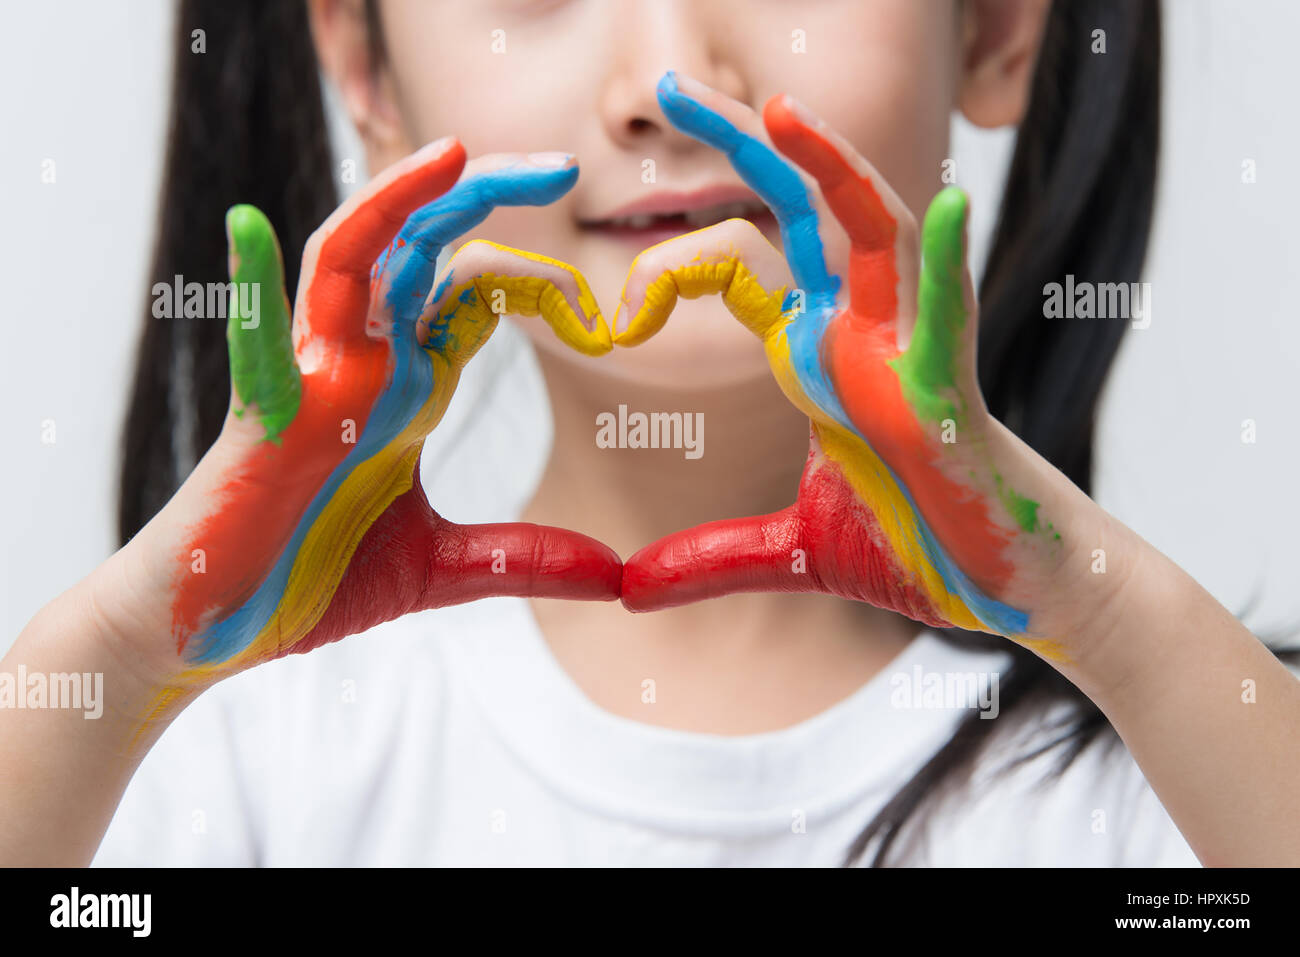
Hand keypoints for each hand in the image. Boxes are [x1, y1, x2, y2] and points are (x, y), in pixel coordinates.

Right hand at [114, 140, 620, 705]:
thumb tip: (616, 578)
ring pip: (346, 260)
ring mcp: (310, 382)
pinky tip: (248, 226)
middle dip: (486, 196)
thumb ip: (525, 559)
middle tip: (563, 167)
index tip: (604, 330)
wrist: (222, 625)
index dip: (542, 290)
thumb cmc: (315, 579)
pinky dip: (250, 286)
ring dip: (395, 202)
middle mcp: (363, 363)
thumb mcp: (446, 569)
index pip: (475, 294)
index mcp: (407, 384)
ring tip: (454, 154)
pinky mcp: (263, 422)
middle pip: (422, 247)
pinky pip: (256, 344)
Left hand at [617, 74, 1107, 658]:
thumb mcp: (791, 550)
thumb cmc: (914, 546)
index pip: (736, 266)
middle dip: (739, 143)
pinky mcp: (951, 400)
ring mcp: (909, 353)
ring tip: (779, 109)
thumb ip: (710, 558)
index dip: (668, 271)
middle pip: (798, 211)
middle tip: (669, 84)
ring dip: (832, 168)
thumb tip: (629, 590)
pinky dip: (948, 267)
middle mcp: (859, 331)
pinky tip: (950, 206)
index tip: (614, 321)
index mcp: (815, 351)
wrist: (997, 584)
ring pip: (875, 234)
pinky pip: (953, 320)